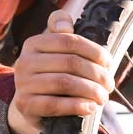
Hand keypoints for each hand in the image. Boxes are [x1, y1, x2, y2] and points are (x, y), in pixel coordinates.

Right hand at [7, 10, 115, 133]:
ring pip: (64, 82)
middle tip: (109, 85)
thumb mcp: (56, 52)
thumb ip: (62, 33)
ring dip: (90, 91)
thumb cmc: (52, 75)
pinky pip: (55, 104)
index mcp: (34, 43)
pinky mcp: (25, 105)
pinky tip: (90, 107)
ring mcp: (22, 83)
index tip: (109, 64)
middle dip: (97, 74)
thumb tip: (67, 26)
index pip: (69, 41)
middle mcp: (24, 61)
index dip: (94, 51)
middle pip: (70, 62)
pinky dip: (77, 106)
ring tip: (103, 97)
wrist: (31, 107)